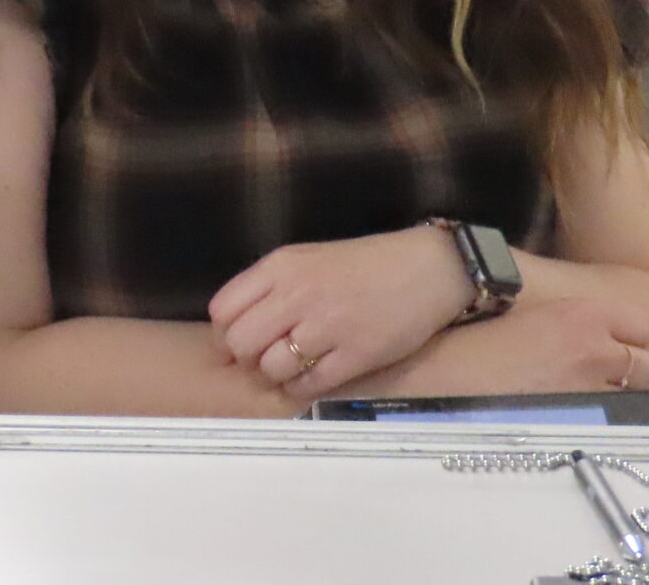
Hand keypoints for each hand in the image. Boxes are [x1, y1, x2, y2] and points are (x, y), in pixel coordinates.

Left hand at [210, 226, 472, 403]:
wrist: (426, 269)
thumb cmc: (364, 264)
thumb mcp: (307, 259)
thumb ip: (270, 287)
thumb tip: (236, 327)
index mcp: (282, 266)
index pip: (223, 310)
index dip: (229, 329)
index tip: (246, 335)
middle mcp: (297, 295)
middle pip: (240, 343)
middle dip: (248, 356)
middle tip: (266, 356)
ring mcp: (326, 327)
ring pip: (270, 369)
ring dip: (276, 375)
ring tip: (293, 367)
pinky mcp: (354, 356)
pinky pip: (306, 387)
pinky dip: (300, 389)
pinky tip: (311, 379)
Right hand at [343, 295, 648, 400]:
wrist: (440, 361)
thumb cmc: (474, 321)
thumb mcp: (532, 300)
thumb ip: (569, 310)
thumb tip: (583, 314)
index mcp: (587, 313)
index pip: (644, 325)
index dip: (631, 336)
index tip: (619, 342)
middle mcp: (597, 351)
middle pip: (647, 367)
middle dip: (631, 371)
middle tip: (605, 373)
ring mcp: (587, 392)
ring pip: (630, 400)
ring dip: (615, 396)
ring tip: (584, 395)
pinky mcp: (570, 423)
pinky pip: (603, 424)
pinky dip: (594, 419)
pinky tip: (568, 414)